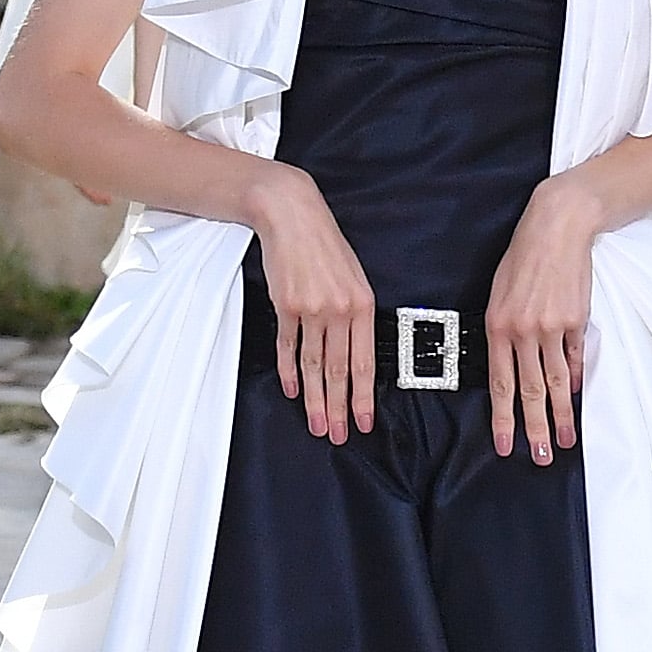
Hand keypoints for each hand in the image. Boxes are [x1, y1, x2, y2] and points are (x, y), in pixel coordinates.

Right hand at [251, 163, 375, 440]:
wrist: (294, 217)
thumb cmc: (326, 248)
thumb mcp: (355, 278)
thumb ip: (357, 315)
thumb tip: (357, 352)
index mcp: (363, 306)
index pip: (365, 363)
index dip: (363, 396)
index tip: (362, 422)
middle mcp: (340, 311)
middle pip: (339, 370)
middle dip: (338, 407)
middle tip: (335, 434)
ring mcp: (311, 310)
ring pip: (314, 365)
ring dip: (314, 398)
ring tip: (315, 423)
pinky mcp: (286, 306)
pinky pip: (288, 347)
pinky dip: (290, 371)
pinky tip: (294, 390)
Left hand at [485, 172, 597, 462]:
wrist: (555, 228)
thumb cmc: (522, 259)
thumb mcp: (500, 294)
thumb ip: (505, 334)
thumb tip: (518, 370)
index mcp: (498, 326)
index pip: (501, 384)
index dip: (503, 418)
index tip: (506, 444)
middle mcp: (523, 331)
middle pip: (529, 391)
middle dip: (534, 428)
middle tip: (541, 456)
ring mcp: (552, 328)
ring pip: (554, 381)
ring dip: (561, 415)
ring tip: (565, 440)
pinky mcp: (576, 320)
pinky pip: (574, 357)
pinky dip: (574, 377)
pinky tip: (574, 396)